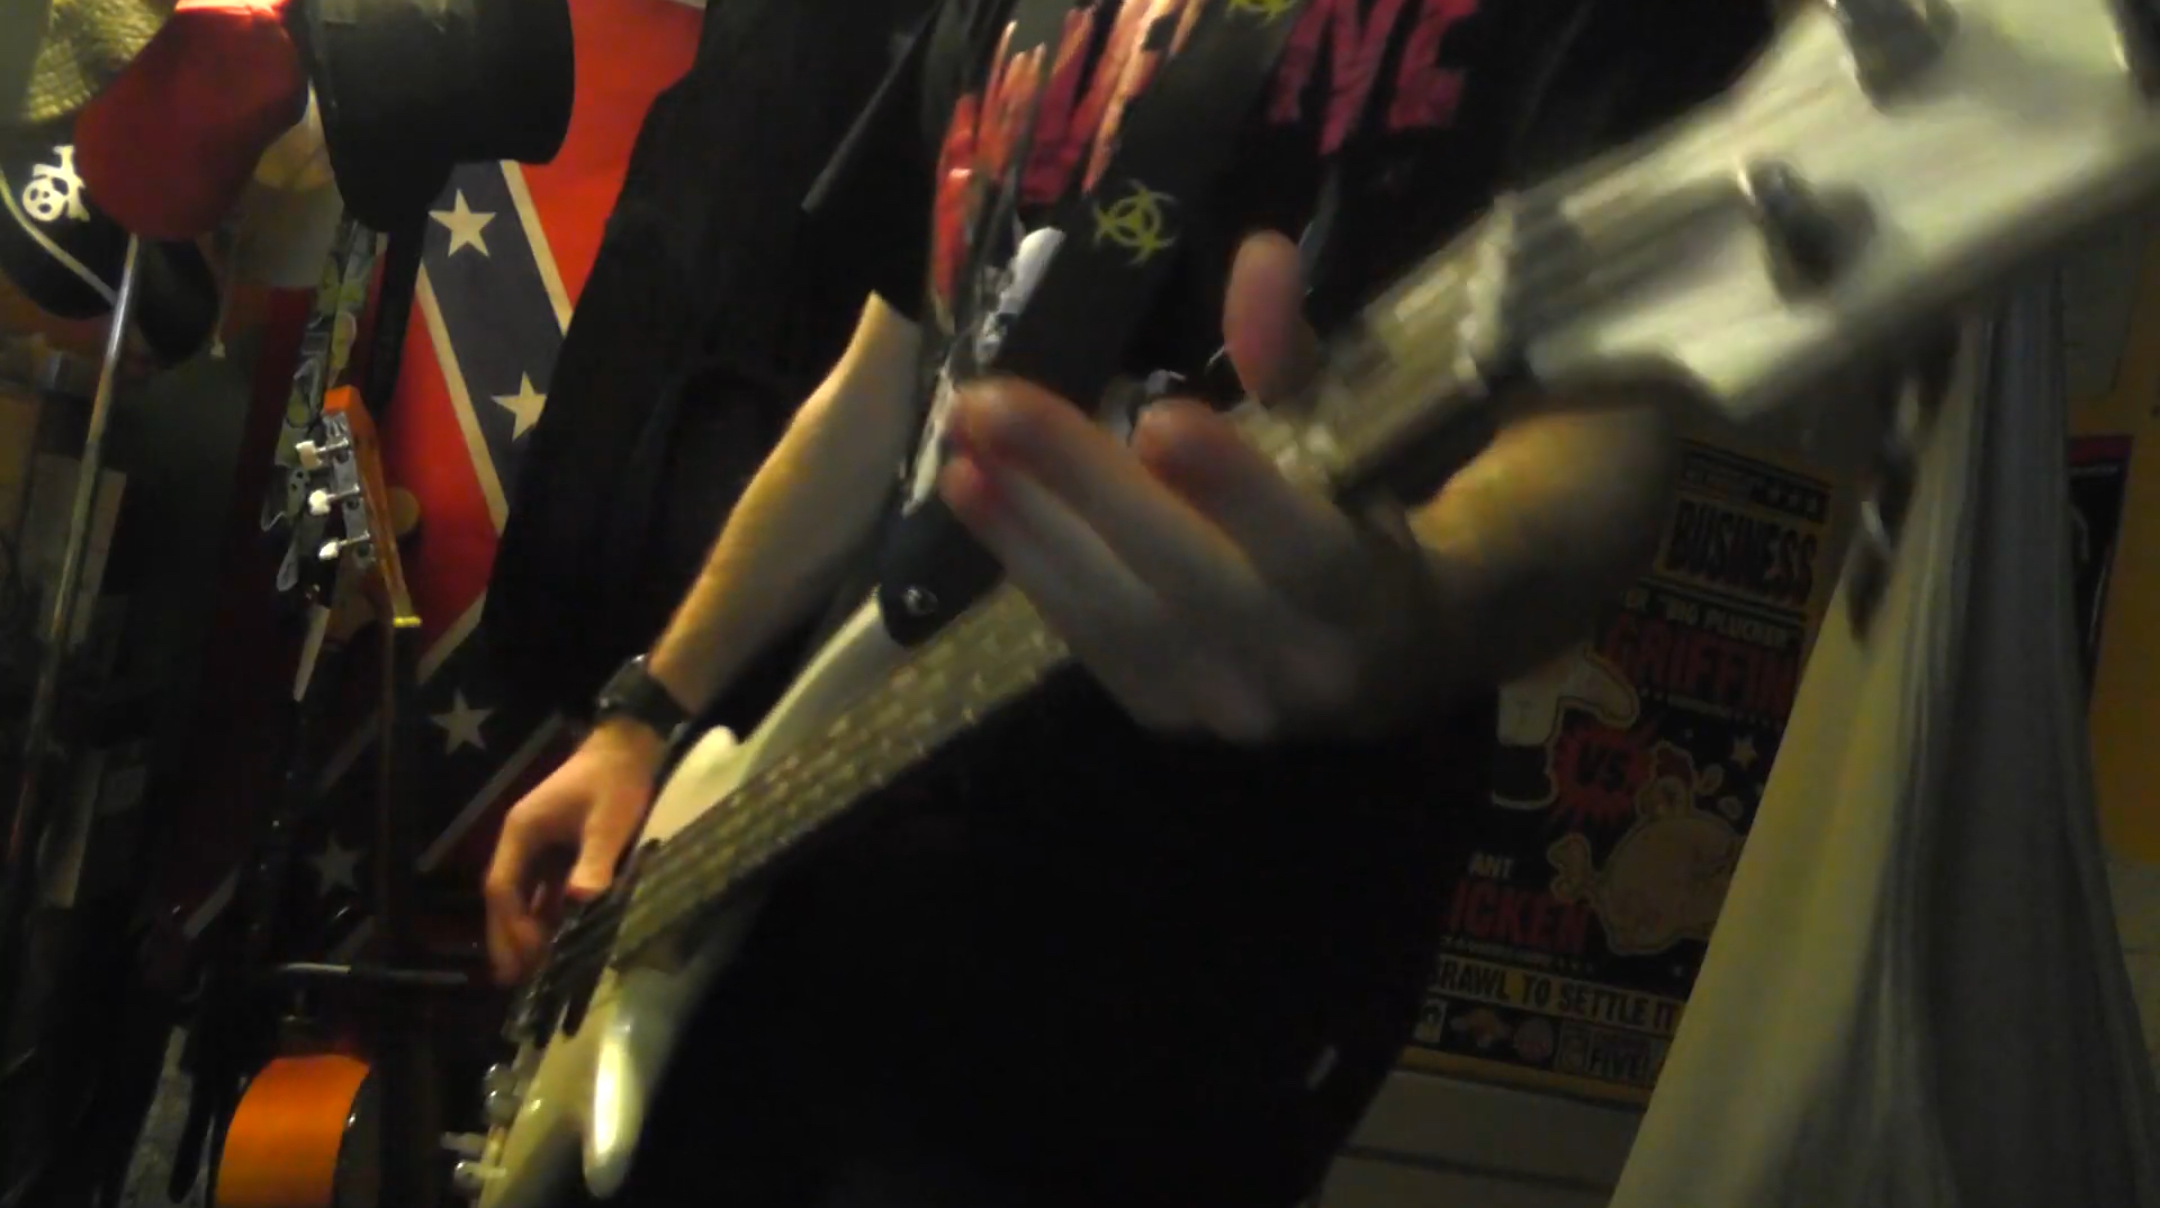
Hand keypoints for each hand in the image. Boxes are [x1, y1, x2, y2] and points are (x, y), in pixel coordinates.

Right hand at [483, 720, 665, 983]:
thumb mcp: (608, 823)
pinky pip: (544, 888)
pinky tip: (558, 939)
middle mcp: (520, 841)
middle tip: (513, 980)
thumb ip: (593, 862)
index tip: (525, 957)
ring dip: (527, 929)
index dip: (510, 925)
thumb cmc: (614, 781)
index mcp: (521, 832)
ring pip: (524, 895)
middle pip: (505, 896)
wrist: (628, 745)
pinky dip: (547, 914)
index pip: (502, 887)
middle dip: (507, 936)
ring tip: (534, 971)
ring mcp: (537, 844)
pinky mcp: (557, 847)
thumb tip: (580, 904)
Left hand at [938, 231, 1440, 741]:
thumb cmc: (1361, 518)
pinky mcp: (1163, 713)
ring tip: (962, 443)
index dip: (1234, 488)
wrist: (1378, 658)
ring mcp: (1226, 705)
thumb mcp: (1351, 435)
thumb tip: (1258, 256)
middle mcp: (1301, 669)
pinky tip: (974, 495)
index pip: (1305, 551)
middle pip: (1184, 581)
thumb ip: (1295, 357)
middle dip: (1081, 485)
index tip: (1161, 415)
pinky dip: (1027, 563)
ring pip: (1118, 617)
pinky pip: (1086, 638)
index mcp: (1372, 597)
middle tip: (992, 402)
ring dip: (1028, 524)